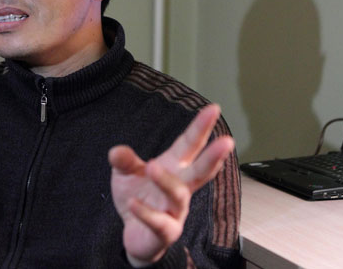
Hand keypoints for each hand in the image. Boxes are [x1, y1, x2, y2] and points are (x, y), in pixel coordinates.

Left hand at [108, 104, 234, 266]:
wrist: (136, 234)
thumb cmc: (139, 196)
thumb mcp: (126, 175)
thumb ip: (124, 162)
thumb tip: (116, 151)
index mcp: (175, 166)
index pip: (191, 144)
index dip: (202, 127)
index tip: (214, 108)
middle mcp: (181, 186)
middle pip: (201, 170)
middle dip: (213, 156)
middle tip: (227, 141)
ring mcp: (176, 210)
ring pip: (179, 195)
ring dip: (167, 180)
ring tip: (152, 166)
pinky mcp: (166, 231)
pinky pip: (159, 222)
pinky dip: (146, 212)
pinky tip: (133, 203)